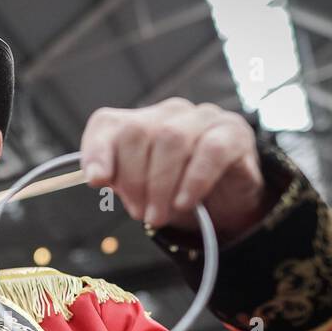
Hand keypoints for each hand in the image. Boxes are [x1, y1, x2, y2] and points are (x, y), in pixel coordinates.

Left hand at [80, 98, 266, 238]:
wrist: (229, 207)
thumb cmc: (179, 194)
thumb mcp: (143, 192)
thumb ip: (120, 181)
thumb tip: (99, 177)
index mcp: (140, 123)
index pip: (107, 124)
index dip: (97, 151)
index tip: (97, 181)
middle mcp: (170, 114)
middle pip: (137, 133)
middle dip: (133, 180)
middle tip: (139, 213)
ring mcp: (203, 119)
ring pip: (172, 139)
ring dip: (160, 185)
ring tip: (159, 216)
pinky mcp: (234, 133)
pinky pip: (210, 150)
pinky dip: (193, 180)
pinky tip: (184, 203)